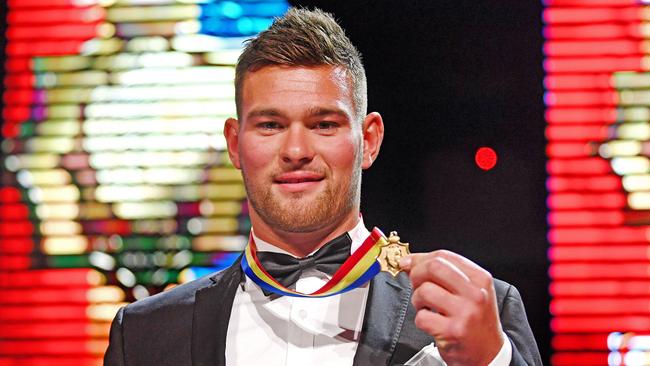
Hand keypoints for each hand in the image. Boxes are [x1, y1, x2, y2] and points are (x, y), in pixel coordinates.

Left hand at [399, 250, 502, 365]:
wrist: (489, 353)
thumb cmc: (475, 320)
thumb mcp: (470, 291)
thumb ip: (444, 273)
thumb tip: (410, 262)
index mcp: (480, 279)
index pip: (444, 256)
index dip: (420, 258)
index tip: (409, 263)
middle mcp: (475, 294)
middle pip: (434, 267)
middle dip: (416, 273)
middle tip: (415, 283)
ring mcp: (465, 313)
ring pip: (425, 291)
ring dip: (417, 299)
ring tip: (426, 306)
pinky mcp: (453, 331)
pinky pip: (422, 317)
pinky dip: (420, 319)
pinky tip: (431, 321)